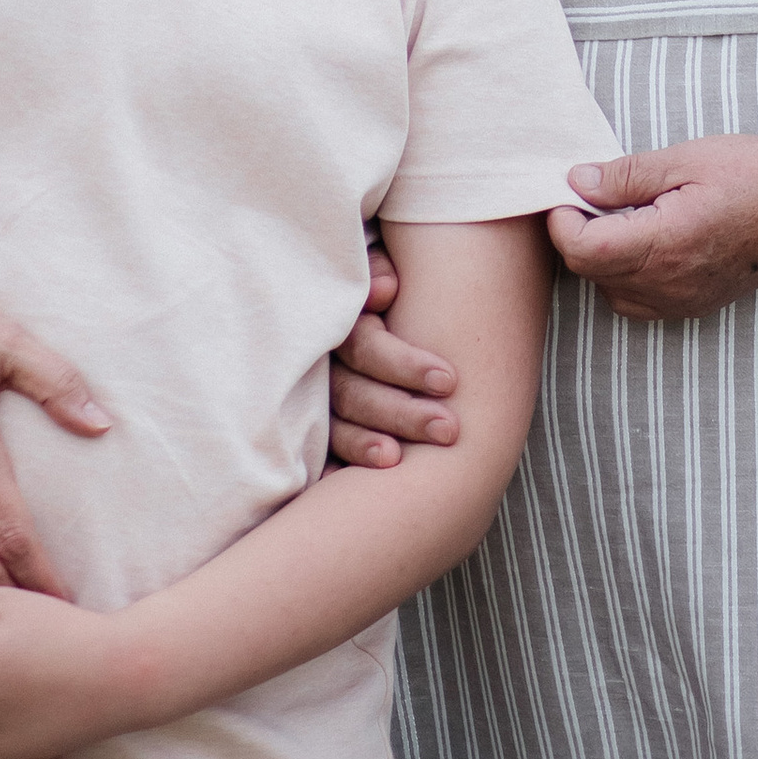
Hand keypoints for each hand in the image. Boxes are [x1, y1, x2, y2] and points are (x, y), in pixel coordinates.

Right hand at [326, 234, 457, 470]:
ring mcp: (307, 396)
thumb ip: (381, 272)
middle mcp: (317, 361)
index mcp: (338, 319)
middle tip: (449, 429)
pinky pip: (318, 452)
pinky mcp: (307, 426)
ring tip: (400, 461)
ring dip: (364, 445)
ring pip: (333, 425)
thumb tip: (387, 290)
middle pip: (351, 392)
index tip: (450, 380)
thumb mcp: (378, 267)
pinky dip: (336, 467)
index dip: (405, 364)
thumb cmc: (381, 282)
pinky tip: (351, 491)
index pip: (365, 346)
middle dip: (400, 412)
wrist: (354, 300)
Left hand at [550, 130, 757, 321]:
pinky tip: (648, 237)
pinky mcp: (697, 305)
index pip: (583, 251)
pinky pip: (640, 302)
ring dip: (602, 256)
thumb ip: (627, 175)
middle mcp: (672, 285)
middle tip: (594, 191)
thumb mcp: (689, 158)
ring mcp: (685, 302)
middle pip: (591, 273)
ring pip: (611, 292)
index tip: (568, 189)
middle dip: (579, 233)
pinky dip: (627, 274)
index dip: (562, 220)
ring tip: (625, 212)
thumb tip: (576, 182)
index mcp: (667, 244)